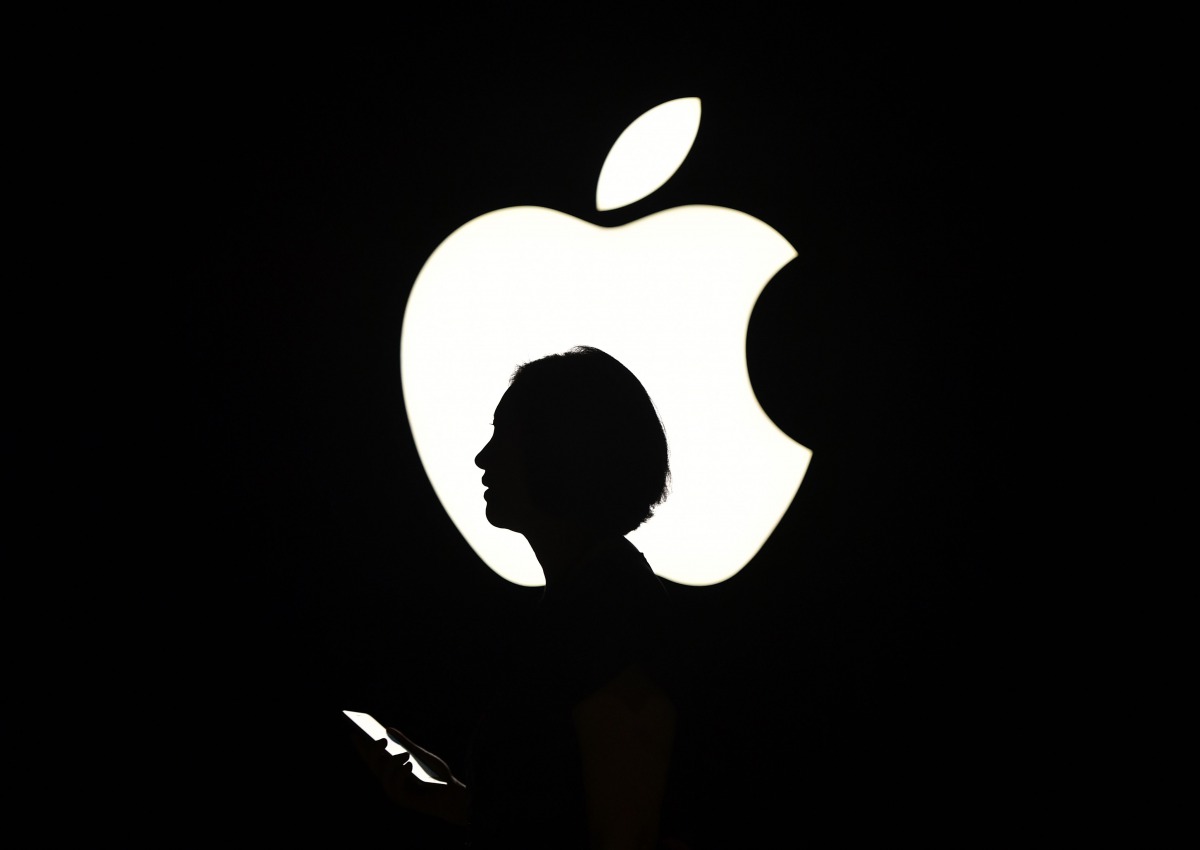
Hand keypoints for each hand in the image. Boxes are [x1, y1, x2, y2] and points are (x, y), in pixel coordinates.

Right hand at [349, 725, 467, 825]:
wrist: (453, 794)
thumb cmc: (435, 774)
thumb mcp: (420, 755)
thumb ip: (404, 743)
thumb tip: (388, 729)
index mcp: (392, 771)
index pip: (372, 758)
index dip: (362, 748)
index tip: (355, 733)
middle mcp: (390, 782)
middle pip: (374, 767)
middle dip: (374, 753)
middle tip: (382, 740)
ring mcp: (396, 792)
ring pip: (384, 777)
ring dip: (393, 764)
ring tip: (405, 754)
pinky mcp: (404, 800)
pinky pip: (396, 788)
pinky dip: (401, 775)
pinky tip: (409, 765)